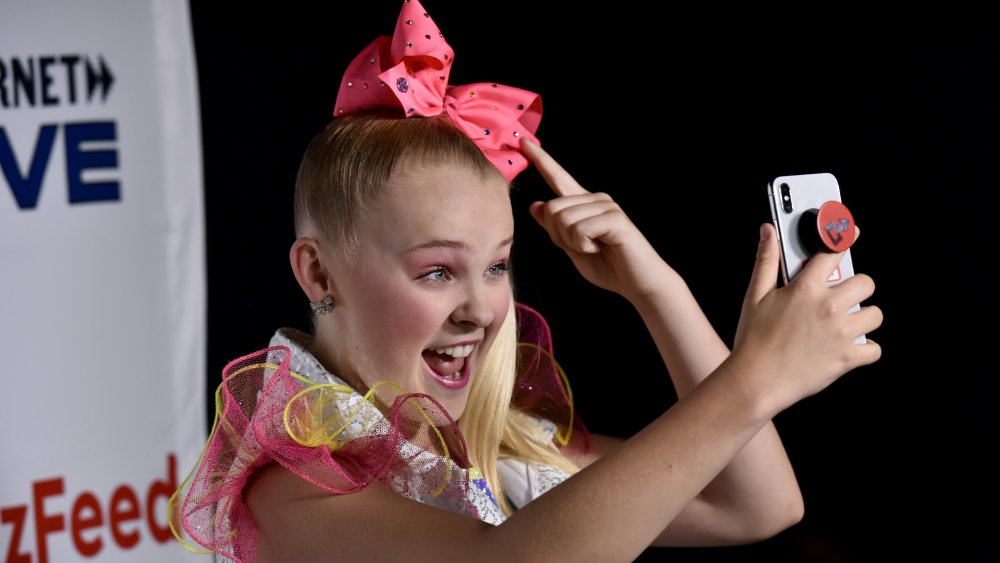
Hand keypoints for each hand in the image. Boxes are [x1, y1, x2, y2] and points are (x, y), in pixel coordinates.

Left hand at [520, 138, 668, 300]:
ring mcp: (606, 205)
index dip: (540, 159)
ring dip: (573, 243)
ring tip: (595, 248)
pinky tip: (602, 249)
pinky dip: (584, 246)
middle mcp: (594, 198)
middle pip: (552, 208)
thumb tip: (536, 205)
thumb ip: (555, 228)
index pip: (558, 177)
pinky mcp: (614, 217)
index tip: (523, 141)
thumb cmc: (608, 266)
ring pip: (563, 219)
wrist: (638, 282)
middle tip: (583, 247)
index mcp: (583, 204)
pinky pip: (579, 230)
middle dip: (559, 236)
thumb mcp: (572, 247)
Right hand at [730, 223, 882, 411]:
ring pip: (875, 314)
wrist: (756, 381)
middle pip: (866, 282)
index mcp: (806, 288)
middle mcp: (828, 307)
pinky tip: (851, 346)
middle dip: (857, 286)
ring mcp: (840, 333)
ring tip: (846, 322)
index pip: (833, 251)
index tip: (850, 232)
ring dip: (864, 317)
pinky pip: (874, 349)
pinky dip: (866, 349)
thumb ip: (766, 260)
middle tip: (842, 295)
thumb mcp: (756, 296)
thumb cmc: (753, 340)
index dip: (843, 238)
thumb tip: (768, 231)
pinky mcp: (847, 358)